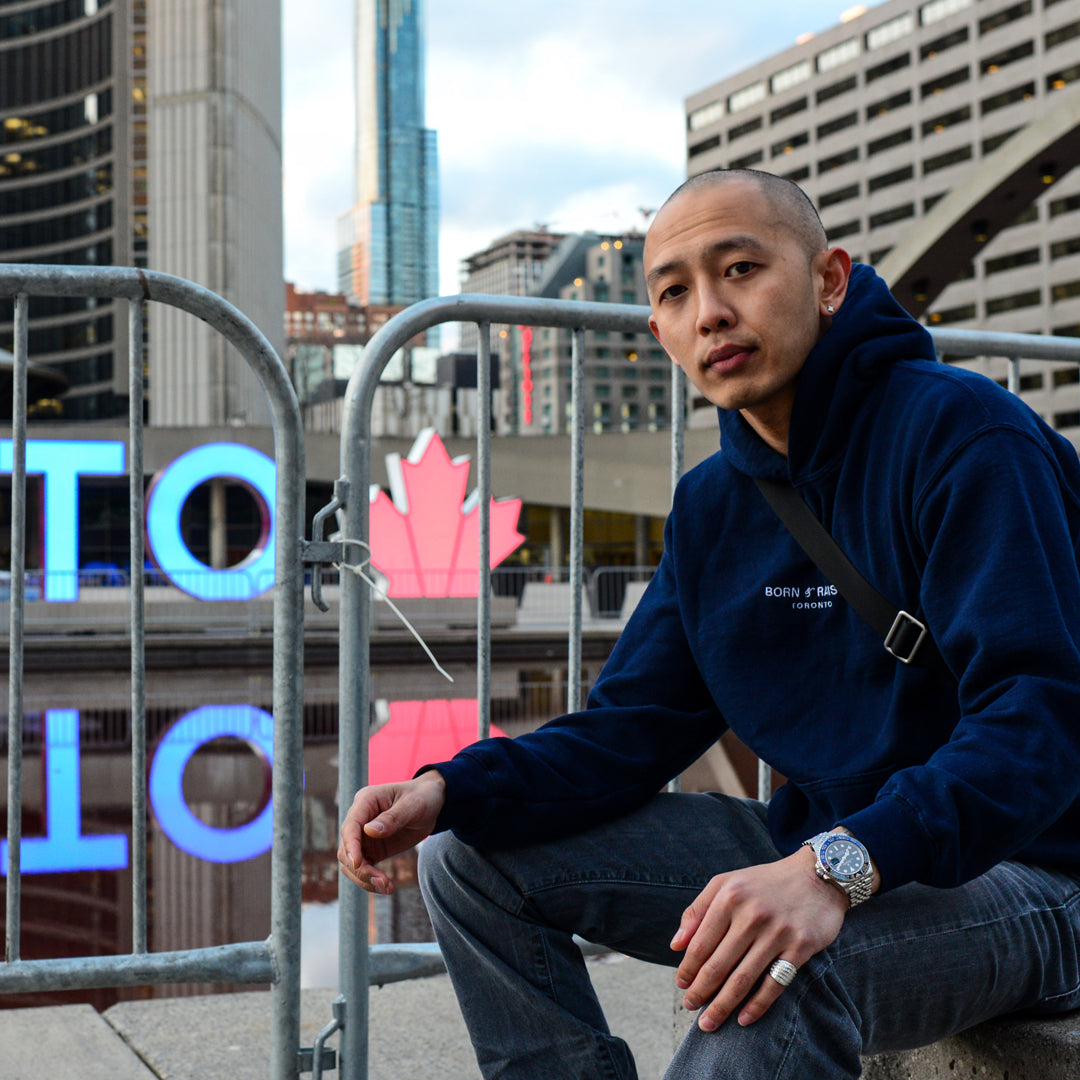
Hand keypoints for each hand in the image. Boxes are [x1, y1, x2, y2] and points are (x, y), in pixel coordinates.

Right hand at [337, 770, 446, 893]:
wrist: (433, 802)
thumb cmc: (423, 797)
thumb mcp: (413, 805)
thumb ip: (393, 818)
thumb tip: (369, 831)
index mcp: (366, 801)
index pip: (350, 826)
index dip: (351, 845)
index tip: (357, 863)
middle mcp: (360, 819)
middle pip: (346, 848)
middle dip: (360, 868)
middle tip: (382, 882)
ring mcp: (364, 836)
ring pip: (351, 863)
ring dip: (364, 878)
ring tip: (387, 887)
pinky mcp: (372, 849)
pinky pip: (364, 868)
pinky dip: (371, 880)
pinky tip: (387, 887)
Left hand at [670, 847, 847, 1030]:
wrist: (817, 877)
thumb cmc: (764, 883)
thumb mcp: (726, 883)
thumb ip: (698, 910)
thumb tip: (676, 945)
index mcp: (729, 896)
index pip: (701, 943)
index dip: (688, 968)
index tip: (681, 985)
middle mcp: (751, 914)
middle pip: (718, 965)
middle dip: (700, 992)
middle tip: (690, 1007)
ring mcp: (777, 932)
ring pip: (742, 979)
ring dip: (722, 1006)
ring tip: (708, 1022)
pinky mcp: (800, 947)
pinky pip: (774, 984)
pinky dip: (757, 1006)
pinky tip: (743, 1019)